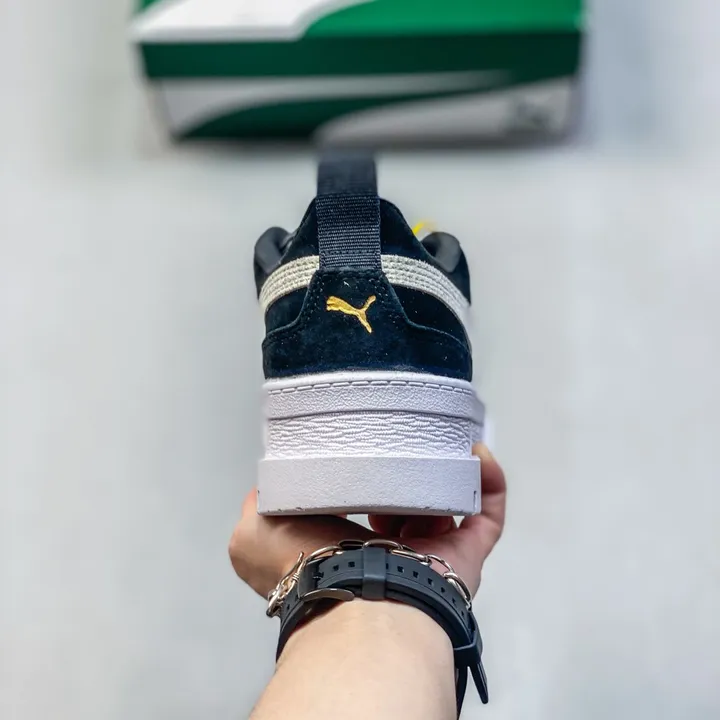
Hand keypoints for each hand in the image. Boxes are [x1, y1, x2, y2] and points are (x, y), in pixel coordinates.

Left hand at [229, 444, 505, 599]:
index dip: (367, 480)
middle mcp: (393, 553)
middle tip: (405, 445)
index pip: (363, 509)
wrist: (353, 598)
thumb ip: (261, 506)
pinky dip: (488, 480)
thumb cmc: (305, 565)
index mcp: (349, 549)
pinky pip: (488, 512)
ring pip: (447, 505)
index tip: (367, 450)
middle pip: (410, 504)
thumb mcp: (254, 534)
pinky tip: (476, 453)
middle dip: (409, 474)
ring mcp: (434, 554)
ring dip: (445, 472)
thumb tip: (269, 489)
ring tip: (438, 441)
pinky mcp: (468, 553)